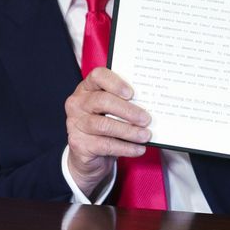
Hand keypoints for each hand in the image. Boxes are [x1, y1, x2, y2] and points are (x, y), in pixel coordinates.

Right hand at [64, 67, 151, 196]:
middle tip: (146, 119)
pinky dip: (125, 147)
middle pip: (102, 101)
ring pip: (104, 125)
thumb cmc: (107, 124)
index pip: (98, 76)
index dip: (115, 82)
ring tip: (145, 135)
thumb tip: (152, 105)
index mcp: (88, 88)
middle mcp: (78, 103)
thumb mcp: (113, 110)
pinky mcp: (79, 144)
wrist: (91, 154)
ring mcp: (76, 124)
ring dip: (129, 131)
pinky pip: (105, 145)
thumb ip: (126, 102)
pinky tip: (138, 148)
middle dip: (128, 110)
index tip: (132, 93)